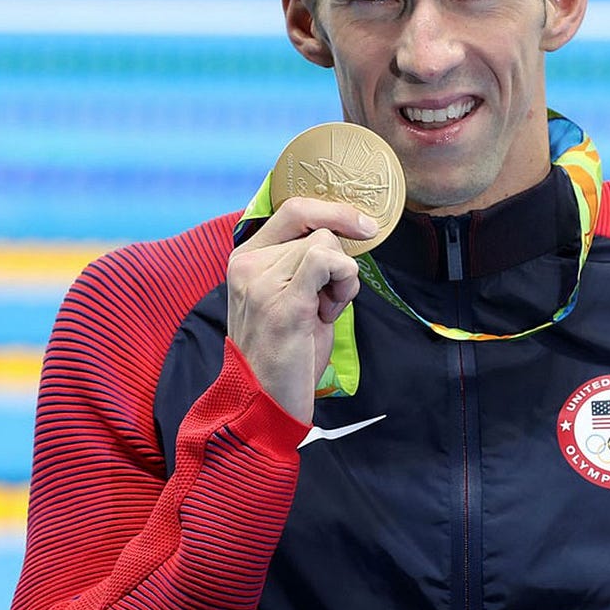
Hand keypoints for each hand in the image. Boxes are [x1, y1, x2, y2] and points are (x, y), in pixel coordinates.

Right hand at [226, 197, 376, 422]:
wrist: (266, 400)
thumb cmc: (285, 350)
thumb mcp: (287, 294)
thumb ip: (303, 262)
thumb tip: (345, 234)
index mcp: (245, 258)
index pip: (293, 209)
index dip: (334, 211)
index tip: (364, 226)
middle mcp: (248, 265)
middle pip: (318, 230)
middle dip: (338, 262)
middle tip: (326, 301)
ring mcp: (262, 282)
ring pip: (327, 246)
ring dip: (342, 279)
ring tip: (322, 312)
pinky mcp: (283, 303)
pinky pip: (326, 261)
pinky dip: (343, 281)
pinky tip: (330, 311)